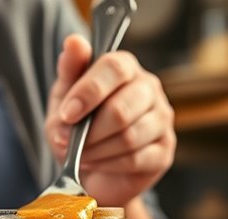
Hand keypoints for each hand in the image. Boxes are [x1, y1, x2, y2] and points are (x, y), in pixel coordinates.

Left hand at [46, 35, 175, 205]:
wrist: (88, 166)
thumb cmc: (77, 125)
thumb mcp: (63, 97)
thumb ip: (69, 71)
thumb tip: (73, 42)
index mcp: (124, 67)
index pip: (114, 68)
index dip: (88, 92)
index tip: (67, 115)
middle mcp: (149, 88)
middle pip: (121, 110)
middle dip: (88, 133)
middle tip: (67, 144)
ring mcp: (161, 119)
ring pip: (128, 138)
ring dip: (95, 152)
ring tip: (79, 155)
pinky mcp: (164, 149)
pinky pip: (136, 159)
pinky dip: (108, 165)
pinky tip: (97, 164)